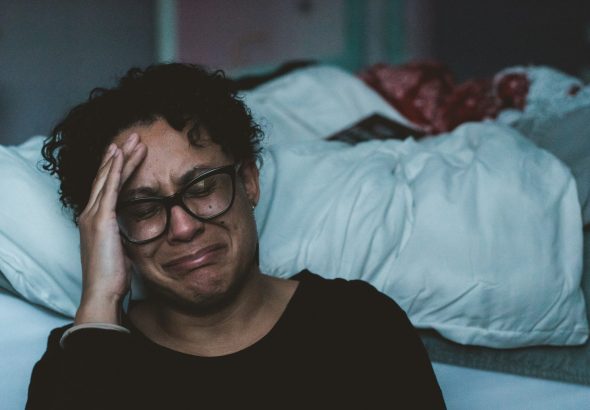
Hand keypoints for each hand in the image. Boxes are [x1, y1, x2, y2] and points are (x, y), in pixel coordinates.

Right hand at [75, 133, 146, 324]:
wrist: (103, 293)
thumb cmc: (112, 277)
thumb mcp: (120, 250)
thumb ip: (123, 234)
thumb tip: (135, 228)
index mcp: (95, 221)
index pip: (106, 188)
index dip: (116, 168)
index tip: (127, 153)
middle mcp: (90, 214)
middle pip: (105, 177)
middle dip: (119, 156)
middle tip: (132, 137)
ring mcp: (93, 215)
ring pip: (108, 178)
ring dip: (121, 157)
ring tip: (134, 139)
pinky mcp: (101, 219)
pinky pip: (110, 188)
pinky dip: (116, 169)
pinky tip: (122, 155)